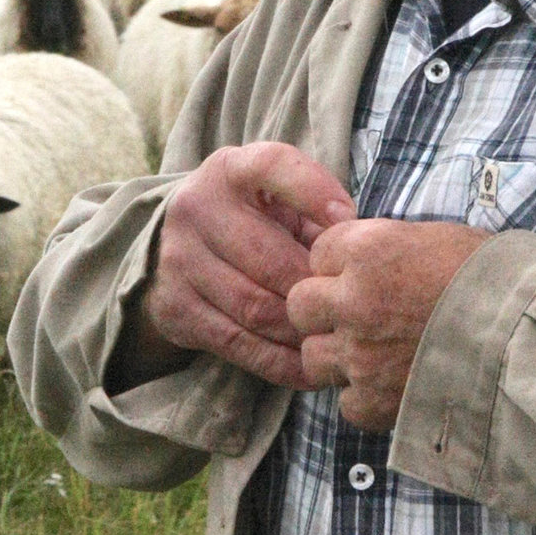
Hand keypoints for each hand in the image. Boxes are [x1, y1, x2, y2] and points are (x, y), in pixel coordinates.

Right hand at [121, 142, 356, 390]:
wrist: (173, 248)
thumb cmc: (251, 221)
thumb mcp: (277, 201)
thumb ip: (315, 216)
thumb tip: (361, 251)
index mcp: (229, 170)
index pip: (272, 166)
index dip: (314, 190)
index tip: (349, 218)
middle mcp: (197, 208)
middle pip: (268, 256)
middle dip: (315, 287)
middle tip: (350, 307)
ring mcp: (179, 259)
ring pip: (254, 306)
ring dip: (301, 330)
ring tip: (336, 341)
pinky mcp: (175, 307)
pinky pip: (236, 343)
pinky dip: (279, 362)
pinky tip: (310, 368)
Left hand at [286, 219, 491, 430]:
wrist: (532, 339)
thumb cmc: (498, 282)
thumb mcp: (439, 240)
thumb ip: (390, 248)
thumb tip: (368, 259)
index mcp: (369, 249)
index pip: (319, 253)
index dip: (340, 266)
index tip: (364, 276)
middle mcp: (354, 299)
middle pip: (301, 305)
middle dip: (324, 311)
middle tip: (359, 318)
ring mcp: (359, 353)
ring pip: (312, 356)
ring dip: (338, 357)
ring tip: (376, 357)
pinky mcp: (374, 400)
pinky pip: (345, 402)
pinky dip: (365, 398)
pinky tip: (395, 387)